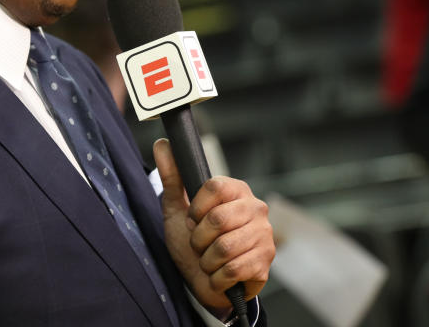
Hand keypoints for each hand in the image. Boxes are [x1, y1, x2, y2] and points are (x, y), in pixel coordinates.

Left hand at [153, 138, 274, 312]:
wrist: (206, 283)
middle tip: (200, 245)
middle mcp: (256, 208)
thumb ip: (172, 177)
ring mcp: (264, 235)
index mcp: (237, 190)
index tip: (192, 220)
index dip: (196, 209)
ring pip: (223, 248)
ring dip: (206, 261)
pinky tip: (219, 275)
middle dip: (198, 239)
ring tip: (209, 261)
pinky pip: (232, 270)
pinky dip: (216, 277)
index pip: (215, 187)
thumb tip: (162, 144)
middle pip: (218, 219)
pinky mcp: (265, 262)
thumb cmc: (194, 243)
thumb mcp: (178, 209)